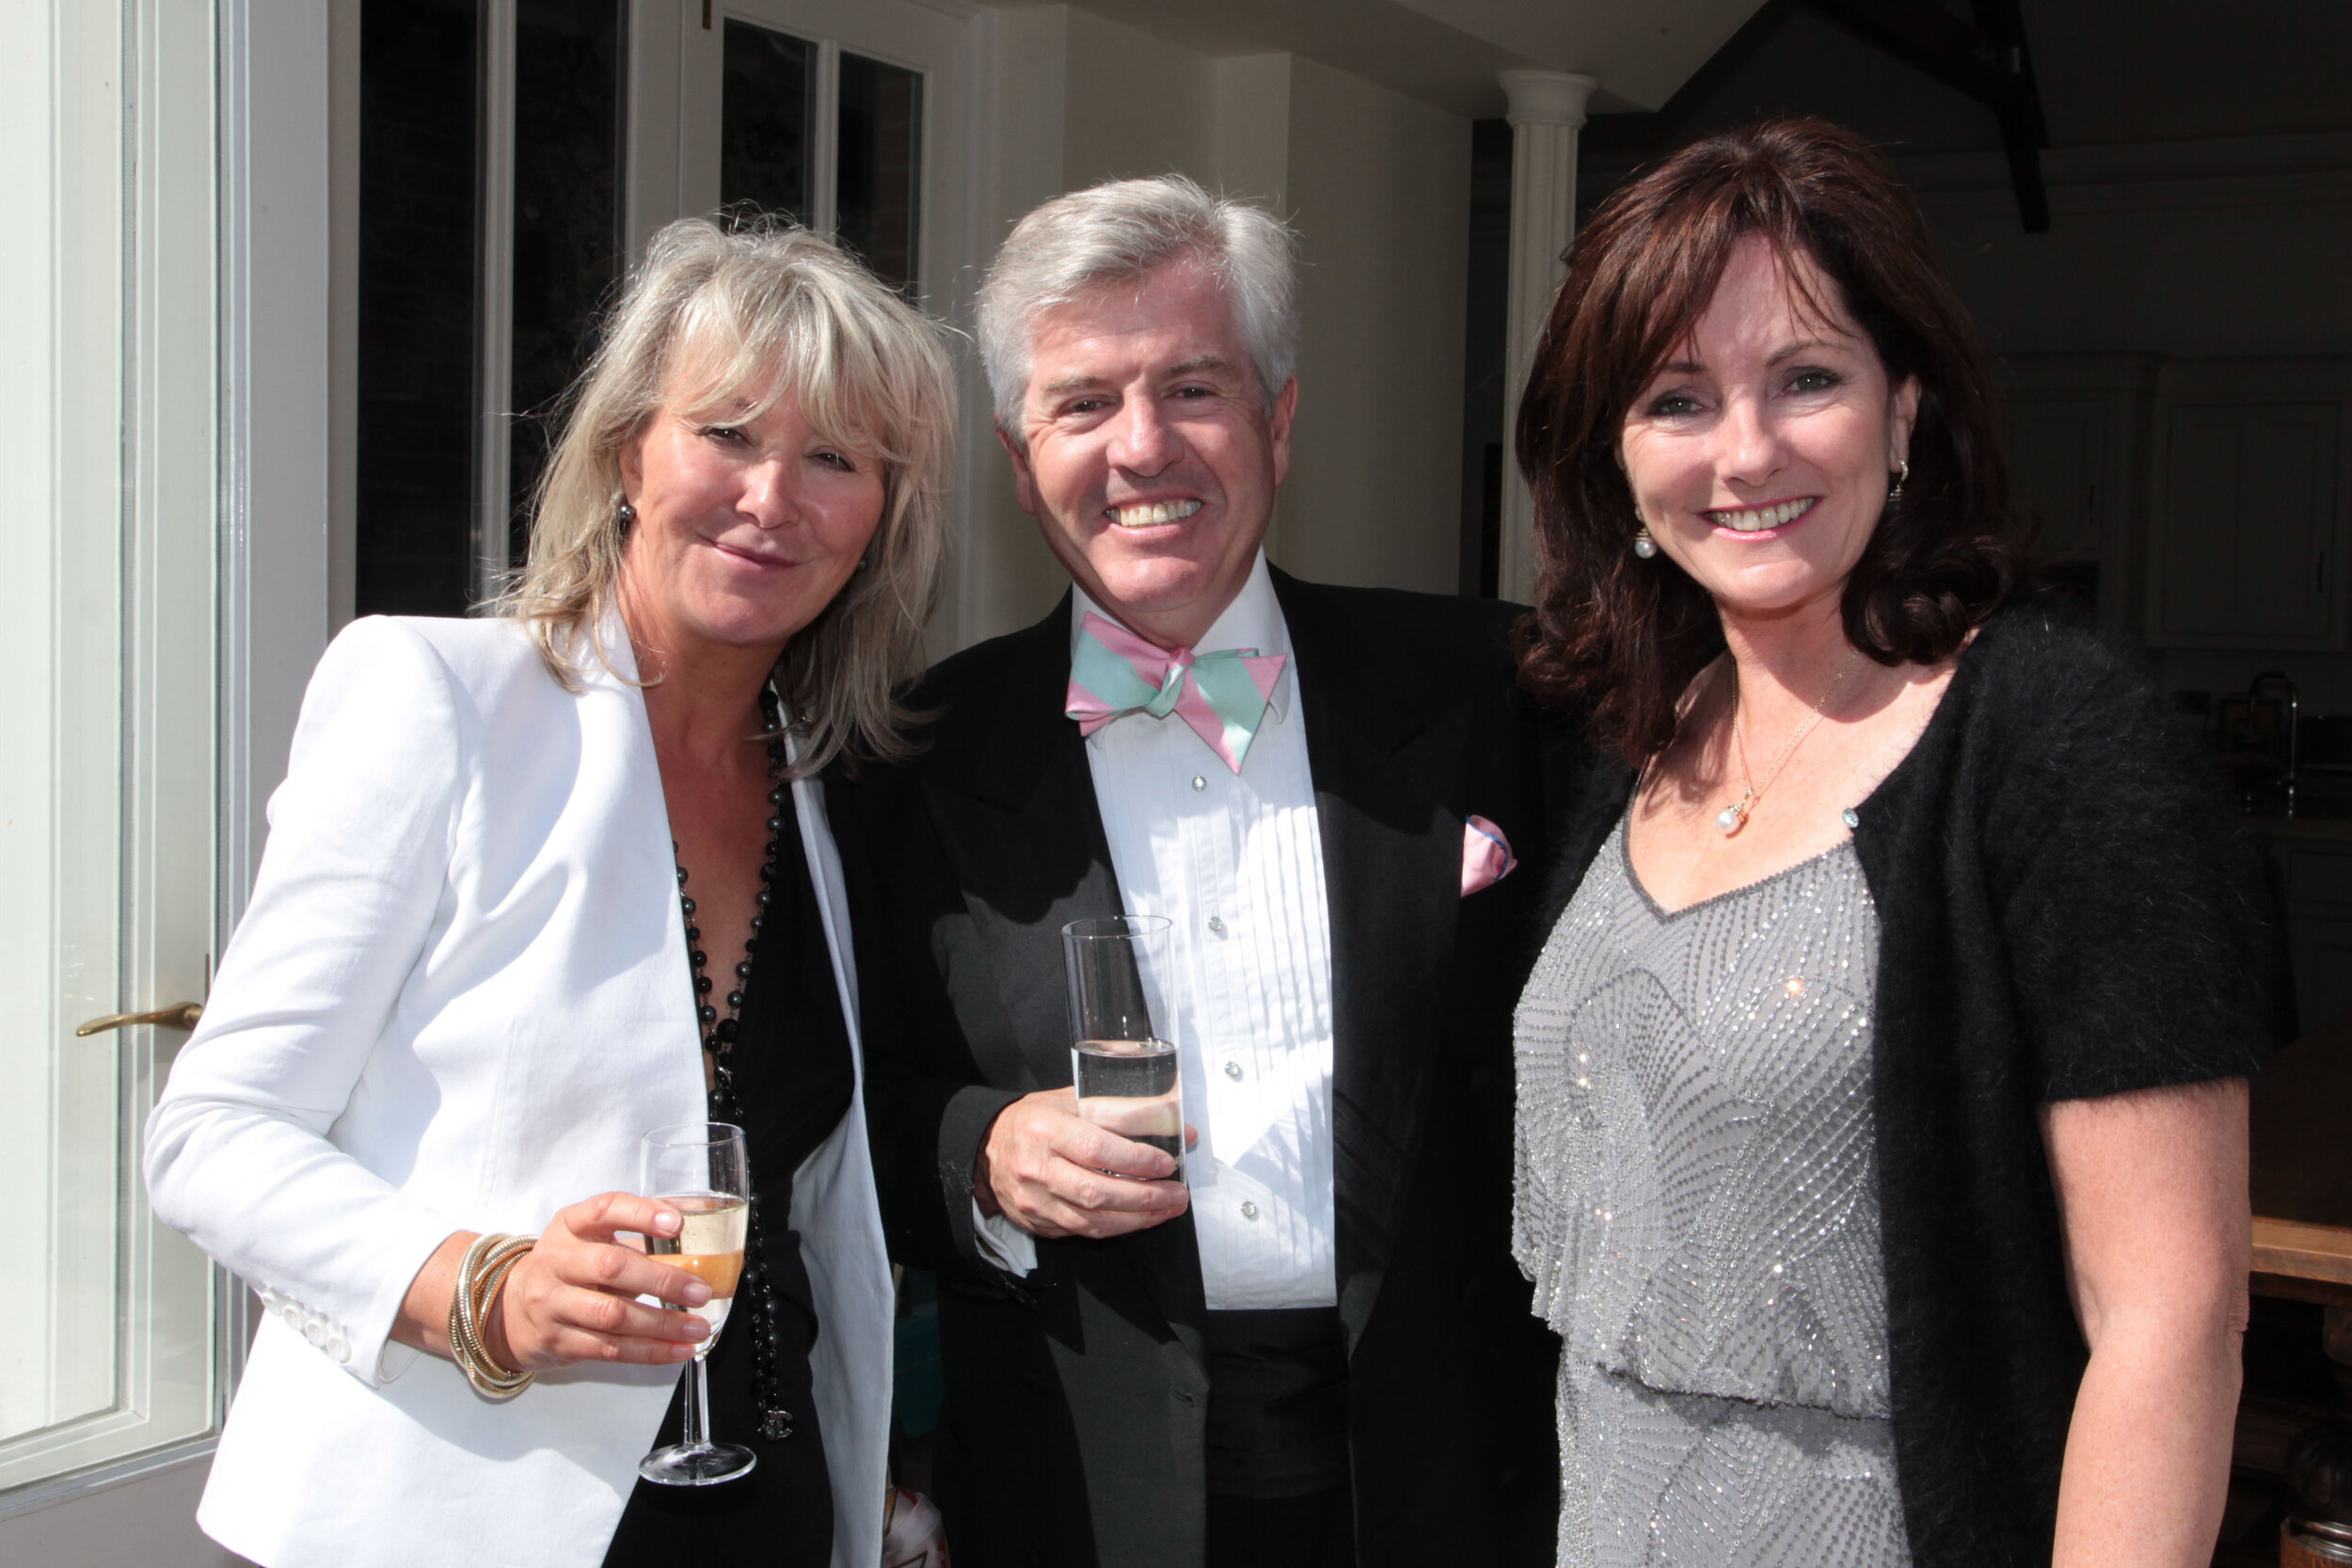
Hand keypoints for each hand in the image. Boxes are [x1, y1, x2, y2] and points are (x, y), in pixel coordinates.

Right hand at [488, 1192, 713, 1368]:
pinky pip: (610, 1349)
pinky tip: (679, 1350)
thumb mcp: (588, 1239)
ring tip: (698, 1328)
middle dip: (663, 1280)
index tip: (676, 1223)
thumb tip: (695, 1253)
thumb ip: (633, 1240)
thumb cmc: (567, 1268)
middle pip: (611, 1267)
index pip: (605, 1209)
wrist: (509, 1309)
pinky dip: (650, 1351)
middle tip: (700, 1291)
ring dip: (663, 1325)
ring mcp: (552, 1303)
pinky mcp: (558, 1341)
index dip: (642, 1214)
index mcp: (570, 1225)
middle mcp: (556, 1261)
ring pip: (613, 1315)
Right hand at [974, 1087, 1190, 1240]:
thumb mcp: (1075, 1101)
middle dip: (1144, 1197)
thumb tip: (1180, 1126)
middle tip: (1177, 1194)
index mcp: (1044, 1129)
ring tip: (1168, 1209)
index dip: (1135, 1160)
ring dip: (1137, 1219)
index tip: (1166, 1163)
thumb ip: (1125, 1112)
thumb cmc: (1039, 1119)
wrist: (988, 1149)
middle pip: (1095, 1192)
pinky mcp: (1037, 1223)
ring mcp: (1034, 1201)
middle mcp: (1035, 1168)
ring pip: (1091, 1221)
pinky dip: (1117, 1227)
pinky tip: (1140, 1219)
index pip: (1095, 1149)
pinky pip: (1082, 1232)